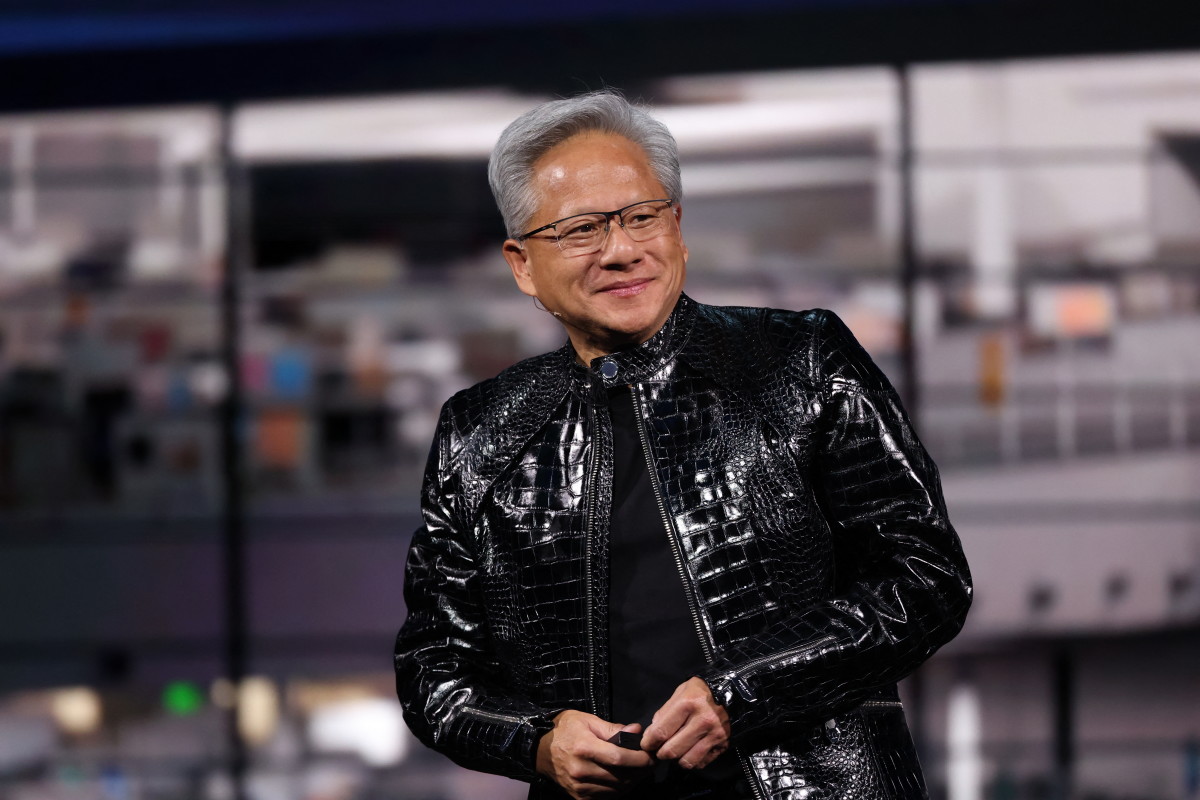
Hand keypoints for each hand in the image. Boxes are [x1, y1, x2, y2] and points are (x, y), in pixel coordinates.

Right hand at [536, 710, 653, 798]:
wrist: (538, 749)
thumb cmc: (564, 729)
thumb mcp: (587, 720)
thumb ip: (613, 728)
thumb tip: (636, 730)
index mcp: (584, 748)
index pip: (619, 757)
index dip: (640, 759)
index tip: (652, 756)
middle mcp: (581, 770)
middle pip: (621, 777)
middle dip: (641, 771)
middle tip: (651, 763)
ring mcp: (579, 787)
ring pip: (616, 790)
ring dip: (633, 782)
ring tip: (641, 771)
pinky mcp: (579, 797)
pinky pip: (607, 797)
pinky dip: (619, 790)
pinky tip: (625, 779)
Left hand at [640, 677, 730, 769]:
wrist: (734, 692)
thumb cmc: (703, 690)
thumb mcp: (681, 691)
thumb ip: (665, 711)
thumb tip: (652, 732)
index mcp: (688, 704)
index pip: (661, 731)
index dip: (649, 742)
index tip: (646, 744)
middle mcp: (702, 721)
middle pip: (672, 750)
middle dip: (660, 753)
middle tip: (659, 749)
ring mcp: (714, 734)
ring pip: (687, 761)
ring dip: (677, 759)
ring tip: (676, 750)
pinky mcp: (723, 745)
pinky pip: (701, 763)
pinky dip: (692, 760)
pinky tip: (691, 750)